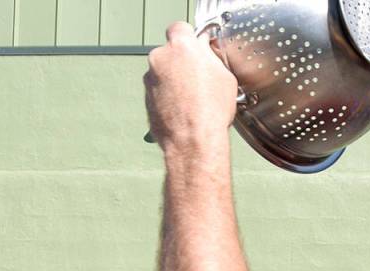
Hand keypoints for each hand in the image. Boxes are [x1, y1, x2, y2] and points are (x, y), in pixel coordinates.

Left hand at [144, 22, 238, 152]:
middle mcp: (160, 58)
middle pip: (170, 52)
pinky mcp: (146, 98)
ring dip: (174, 81)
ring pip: (163, 72)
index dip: (190, 39)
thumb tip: (206, 54)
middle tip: (200, 77)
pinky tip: (184, 109)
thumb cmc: (210, 112)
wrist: (193, 142)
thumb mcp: (224, 76)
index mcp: (181, 46)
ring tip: (193, 99)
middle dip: (182, 62)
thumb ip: (210, 57)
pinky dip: (168, 96)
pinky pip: (158, 91)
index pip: (180, 28)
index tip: (197, 48)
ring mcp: (150, 79)